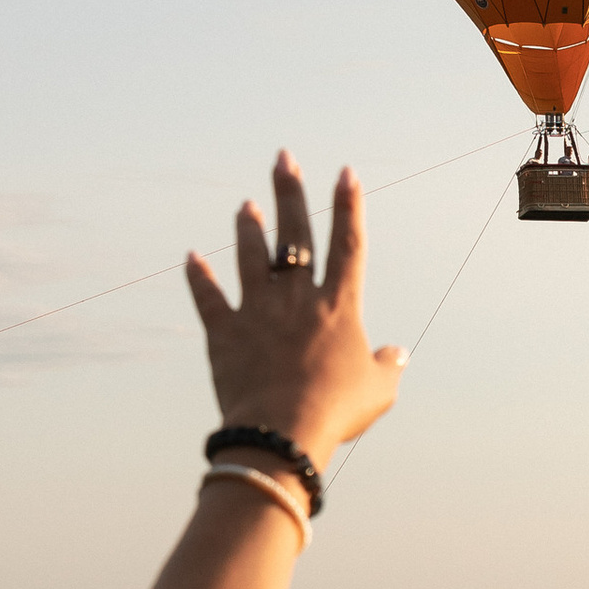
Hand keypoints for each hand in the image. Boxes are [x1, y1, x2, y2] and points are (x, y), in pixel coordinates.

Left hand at [187, 153, 408, 471]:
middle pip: (295, 234)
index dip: (348, 206)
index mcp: (339, 306)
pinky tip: (191, 258)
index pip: (347, 244)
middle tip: (284, 158)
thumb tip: (398, 353)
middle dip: (291, 192)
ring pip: (251, 257)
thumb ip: (388, 366)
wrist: (281, 430)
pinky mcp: (225, 332)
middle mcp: (297, 297)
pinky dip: (198, 278)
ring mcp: (258, 311)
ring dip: (248, 229)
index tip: (345, 173)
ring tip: (246, 206)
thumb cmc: (336, 411)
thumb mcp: (378, 391)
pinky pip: (208, 298)